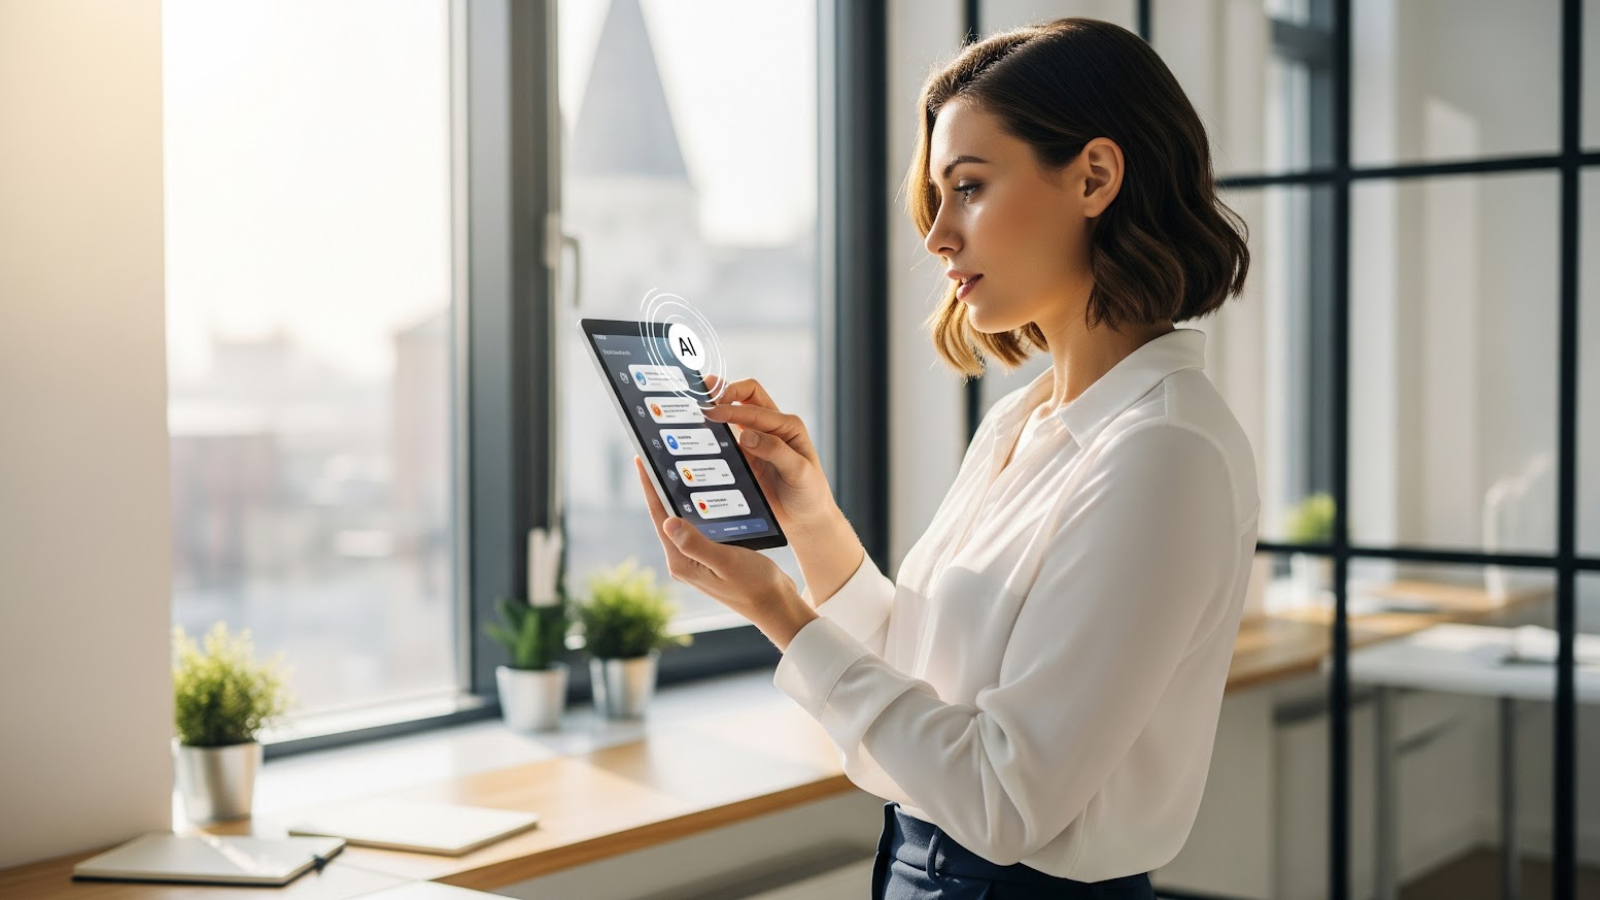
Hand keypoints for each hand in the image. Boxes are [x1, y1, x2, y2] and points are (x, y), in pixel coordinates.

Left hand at [634, 456, 816, 650]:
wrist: (776, 606)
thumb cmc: (755, 586)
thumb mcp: (726, 561)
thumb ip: (696, 543)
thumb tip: (667, 522)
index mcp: (682, 562)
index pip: (660, 517)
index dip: (650, 487)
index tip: (641, 460)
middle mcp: (684, 561)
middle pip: (667, 517)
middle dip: (661, 488)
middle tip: (656, 456)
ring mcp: (697, 559)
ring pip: (683, 520)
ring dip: (680, 496)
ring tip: (674, 466)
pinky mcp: (711, 557)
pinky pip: (700, 527)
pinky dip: (699, 508)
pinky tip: (704, 492)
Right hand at [699, 373, 839, 538]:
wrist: (804, 519)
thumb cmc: (810, 493)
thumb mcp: (799, 472)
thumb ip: (776, 450)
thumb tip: (746, 434)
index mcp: (786, 425)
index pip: (754, 407)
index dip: (732, 407)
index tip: (711, 412)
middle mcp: (770, 429)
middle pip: (745, 396)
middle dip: (723, 392)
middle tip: (702, 398)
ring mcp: (755, 442)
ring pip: (733, 415)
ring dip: (716, 409)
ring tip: (696, 409)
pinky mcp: (745, 458)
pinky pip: (726, 440)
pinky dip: (713, 433)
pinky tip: (699, 434)